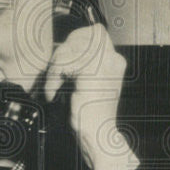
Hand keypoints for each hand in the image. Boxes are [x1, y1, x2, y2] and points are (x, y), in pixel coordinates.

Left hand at [43, 23, 138, 169]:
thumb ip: (81, 63)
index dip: (75, 41)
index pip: (95, 32)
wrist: (98, 137)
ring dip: (55, 68)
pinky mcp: (93, 72)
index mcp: (115, 62)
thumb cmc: (89, 116)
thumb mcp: (87, 84)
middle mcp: (114, 60)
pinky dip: (53, 78)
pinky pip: (64, 63)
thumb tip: (63, 48)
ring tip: (54, 88)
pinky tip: (54, 93)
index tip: (63, 63)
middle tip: (56, 76)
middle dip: (62, 54)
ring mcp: (106, 64)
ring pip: (70, 48)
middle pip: (81, 36)